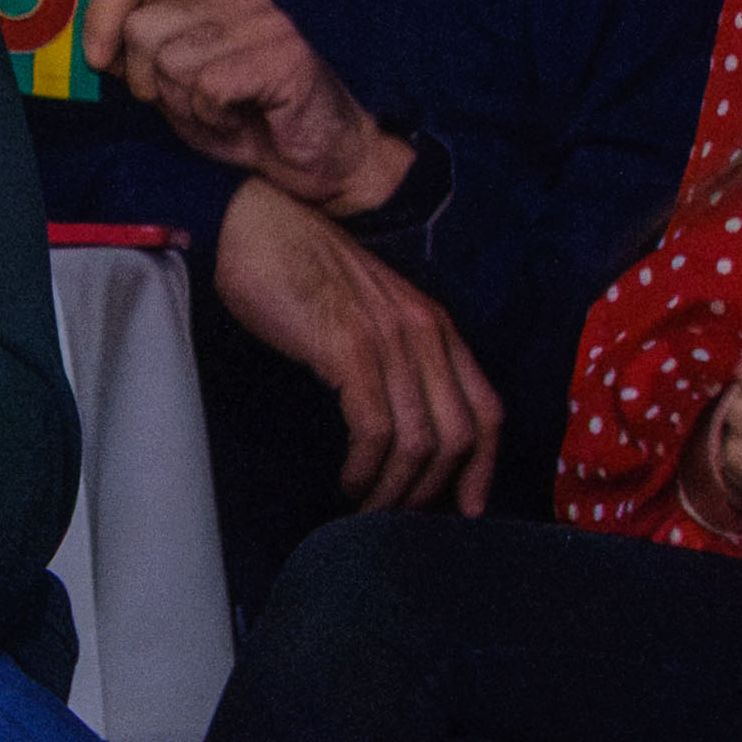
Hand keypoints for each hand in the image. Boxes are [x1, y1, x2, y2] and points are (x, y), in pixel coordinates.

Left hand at [83, 0, 411, 217]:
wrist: (325, 163)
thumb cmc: (246, 126)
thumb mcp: (176, 91)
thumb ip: (139, 61)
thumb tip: (93, 46)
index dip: (102, 12)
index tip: (100, 61)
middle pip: (144, 27)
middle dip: (150, 81)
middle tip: (189, 105)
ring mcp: (265, 24)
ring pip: (173, 60)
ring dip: (187, 106)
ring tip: (223, 113)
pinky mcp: (286, 56)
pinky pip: (209, 87)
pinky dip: (215, 118)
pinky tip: (244, 121)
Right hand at [211, 179, 499, 514]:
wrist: (254, 223)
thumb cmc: (297, 267)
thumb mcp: (365, 311)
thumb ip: (390, 354)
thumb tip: (393, 421)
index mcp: (436, 326)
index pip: (487, 410)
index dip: (484, 468)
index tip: (466, 509)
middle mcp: (426, 334)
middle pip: (460, 436)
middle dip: (433, 489)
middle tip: (398, 518)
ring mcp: (390, 341)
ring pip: (421, 441)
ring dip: (396, 489)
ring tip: (367, 509)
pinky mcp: (350, 349)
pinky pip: (377, 428)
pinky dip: (367, 467)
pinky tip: (349, 481)